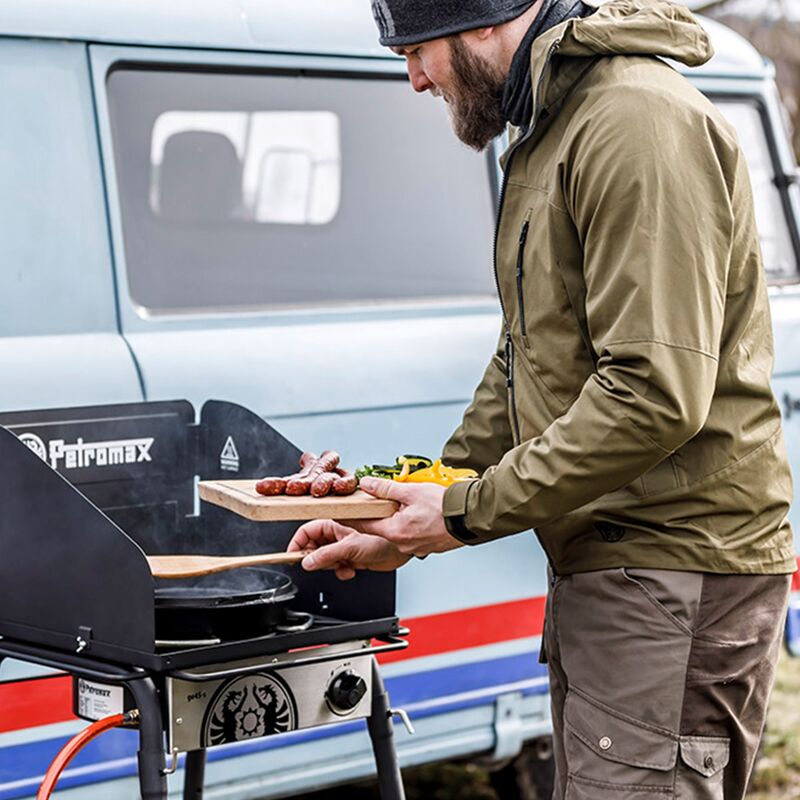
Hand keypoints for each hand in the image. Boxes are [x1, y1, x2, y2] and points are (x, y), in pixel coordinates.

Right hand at [287, 519, 410, 579]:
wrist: (401, 552)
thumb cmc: (384, 540)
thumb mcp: (350, 547)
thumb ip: (326, 555)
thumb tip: (307, 562)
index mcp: (335, 522)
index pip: (307, 530)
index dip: (298, 543)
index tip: (292, 556)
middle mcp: (338, 532)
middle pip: (313, 546)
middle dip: (316, 558)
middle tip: (322, 564)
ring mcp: (344, 545)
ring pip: (324, 558)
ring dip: (330, 566)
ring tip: (341, 565)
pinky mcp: (351, 556)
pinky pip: (336, 566)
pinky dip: (340, 571)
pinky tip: (350, 569)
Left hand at [349, 477, 463, 557]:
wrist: (471, 517)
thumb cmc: (445, 507)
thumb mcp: (411, 491)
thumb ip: (386, 489)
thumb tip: (367, 485)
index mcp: (395, 531)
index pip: (363, 524)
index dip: (350, 516)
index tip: (339, 510)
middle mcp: (403, 543)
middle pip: (378, 529)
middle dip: (370, 516)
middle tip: (364, 503)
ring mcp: (415, 546)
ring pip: (394, 531)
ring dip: (390, 519)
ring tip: (394, 504)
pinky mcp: (426, 545)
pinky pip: (408, 534)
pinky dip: (404, 524)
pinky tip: (410, 513)